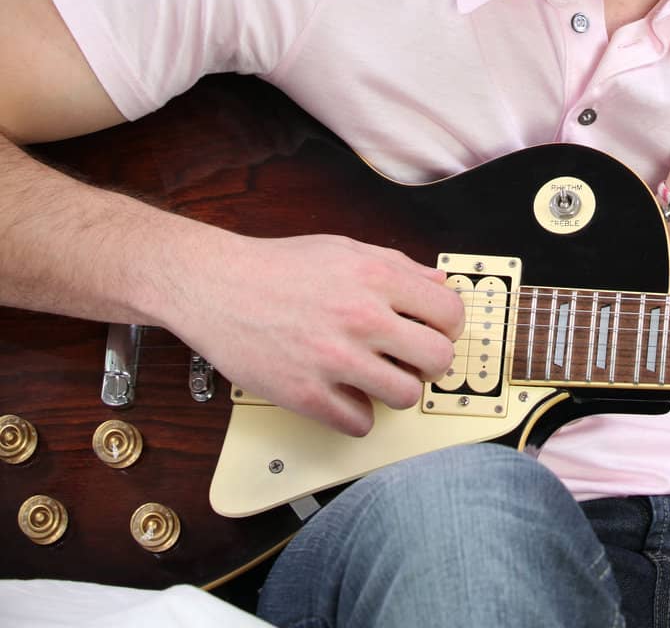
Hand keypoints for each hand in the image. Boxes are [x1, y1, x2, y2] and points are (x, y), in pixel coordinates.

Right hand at [174, 230, 465, 435]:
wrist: (218, 286)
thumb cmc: (278, 267)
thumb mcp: (345, 248)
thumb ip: (397, 265)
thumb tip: (437, 284)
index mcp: (376, 276)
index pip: (449, 313)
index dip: (448, 327)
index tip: (436, 332)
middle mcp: (362, 317)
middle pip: (437, 360)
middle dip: (429, 363)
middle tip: (410, 360)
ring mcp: (335, 359)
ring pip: (405, 397)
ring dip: (395, 390)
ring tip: (375, 377)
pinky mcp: (306, 394)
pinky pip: (360, 423)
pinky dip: (356, 414)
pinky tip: (343, 394)